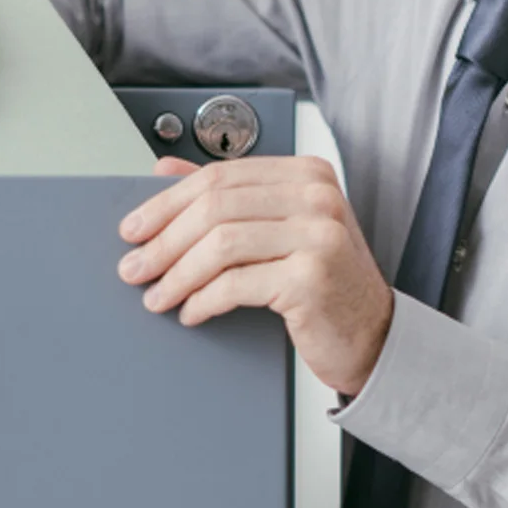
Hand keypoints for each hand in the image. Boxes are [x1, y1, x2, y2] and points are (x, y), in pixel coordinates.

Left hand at [117, 155, 393, 397]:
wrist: (374, 336)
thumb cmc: (323, 281)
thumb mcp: (277, 227)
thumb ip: (228, 196)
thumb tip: (162, 170)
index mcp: (305, 174)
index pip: (218, 177)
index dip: (166, 203)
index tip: (133, 228)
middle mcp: (317, 197)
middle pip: (214, 208)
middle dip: (163, 242)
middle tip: (133, 267)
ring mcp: (319, 236)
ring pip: (220, 245)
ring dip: (177, 275)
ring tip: (157, 296)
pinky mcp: (312, 278)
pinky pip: (236, 284)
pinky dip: (203, 300)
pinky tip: (191, 312)